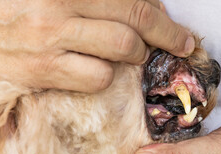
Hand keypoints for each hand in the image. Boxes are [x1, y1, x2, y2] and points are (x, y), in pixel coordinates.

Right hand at [0, 0, 193, 91]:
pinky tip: (98, 67)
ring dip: (134, 55)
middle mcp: (58, 7)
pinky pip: (95, 78)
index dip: (163, 19)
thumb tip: (148, 2)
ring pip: (119, 53)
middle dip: (162, 38)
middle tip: (173, 44)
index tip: (181, 33)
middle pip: (133, 25)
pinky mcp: (40, 70)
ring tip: (131, 53)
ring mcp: (49, 40)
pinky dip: (105, 75)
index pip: (132, 1)